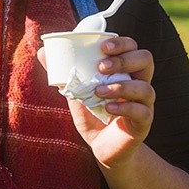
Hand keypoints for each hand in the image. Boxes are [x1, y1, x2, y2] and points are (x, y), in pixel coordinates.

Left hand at [40, 35, 154, 168]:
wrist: (100, 145)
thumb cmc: (91, 112)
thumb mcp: (75, 89)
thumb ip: (63, 71)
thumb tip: (42, 51)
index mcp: (125, 71)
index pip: (133, 48)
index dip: (122, 43)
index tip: (103, 46)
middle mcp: (139, 83)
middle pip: (146, 60)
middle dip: (124, 59)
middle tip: (100, 66)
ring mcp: (144, 103)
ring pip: (145, 87)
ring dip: (120, 86)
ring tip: (97, 90)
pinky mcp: (143, 123)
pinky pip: (142, 112)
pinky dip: (124, 108)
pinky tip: (107, 108)